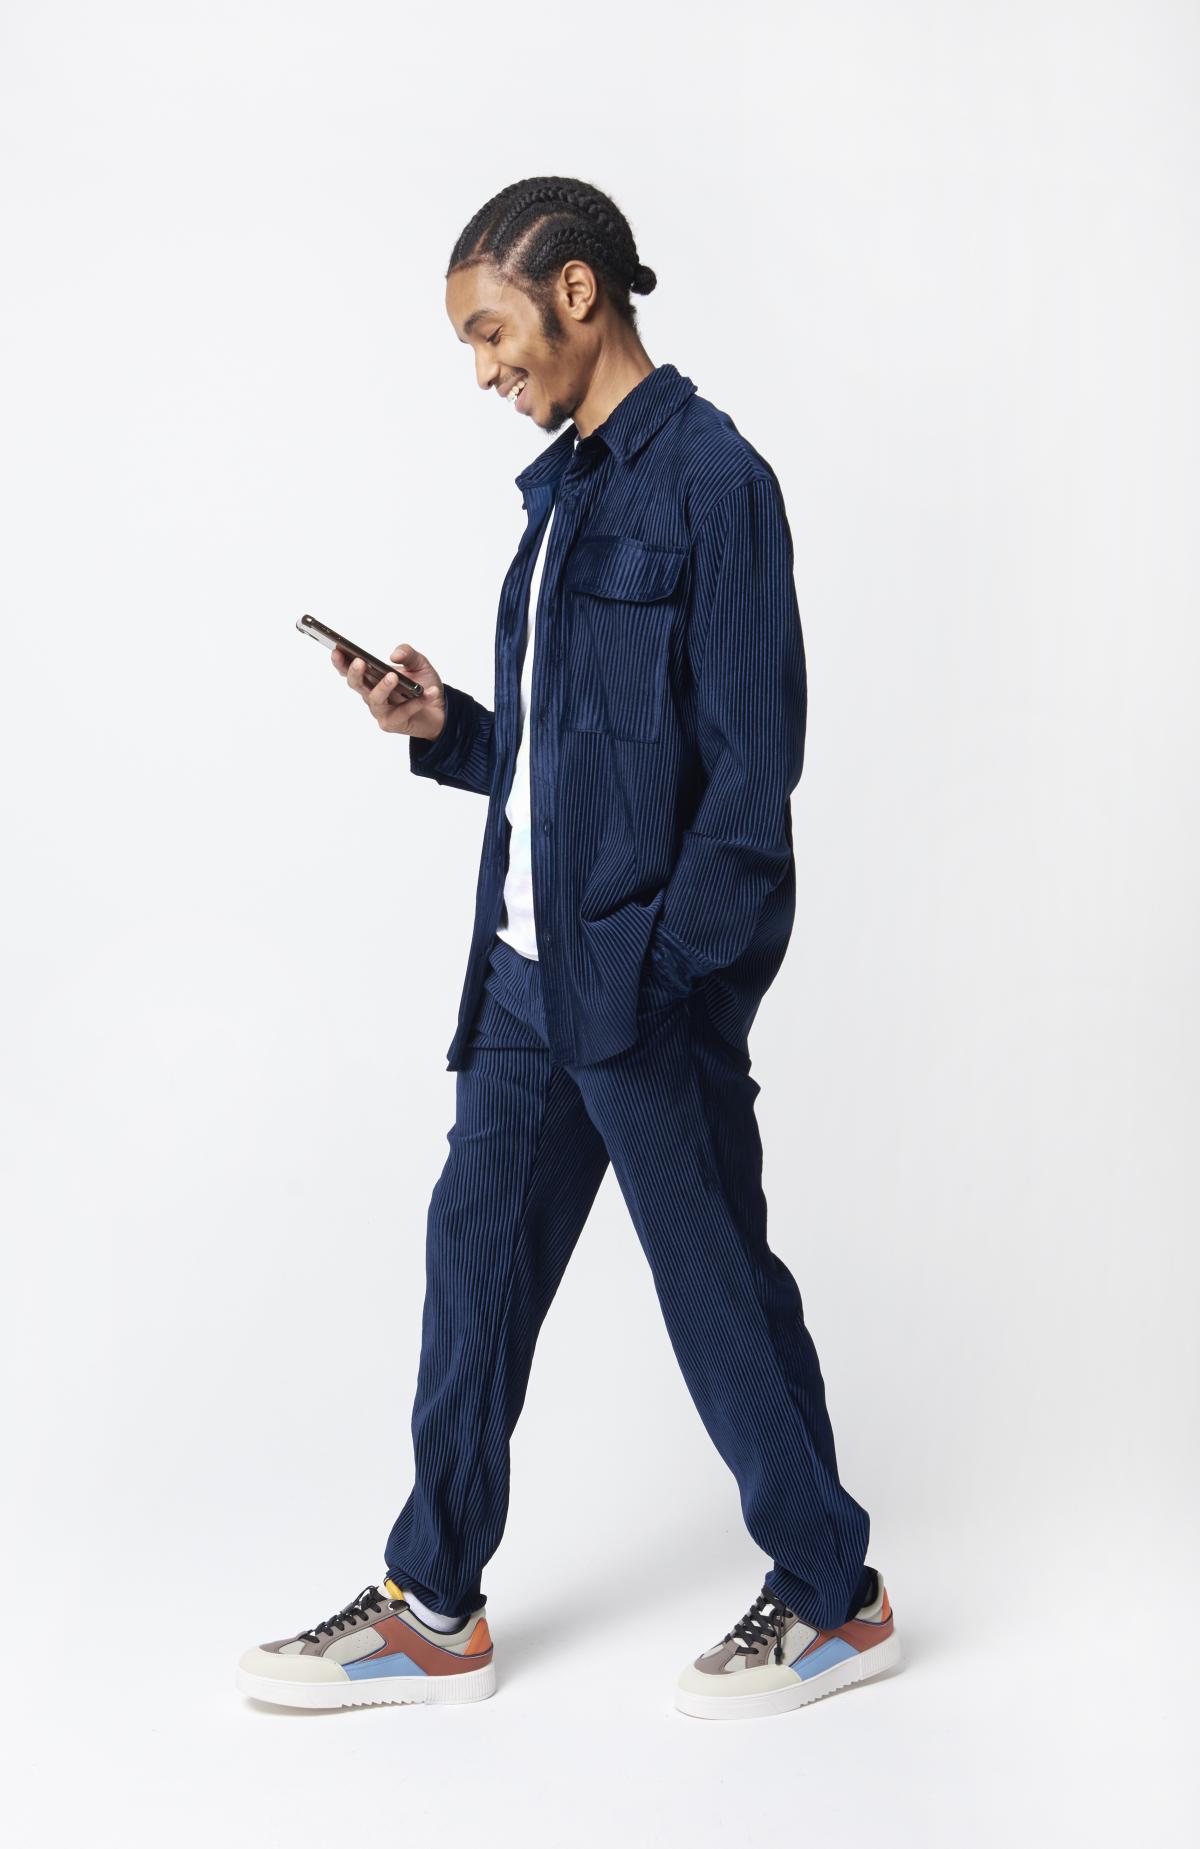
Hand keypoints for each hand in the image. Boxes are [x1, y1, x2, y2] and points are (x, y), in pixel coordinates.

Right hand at [331, 642, 446, 739]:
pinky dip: (417, 702)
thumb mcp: (419, 663)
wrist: (440, 710)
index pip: (350, 669)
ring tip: (393, 676)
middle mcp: (371, 695)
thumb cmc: (422, 685)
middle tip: (360, 661)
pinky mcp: (392, 723)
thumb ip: (407, 654)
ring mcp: (380, 711)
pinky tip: (429, 692)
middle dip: (355, 673)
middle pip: (356, 684)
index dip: (340, 661)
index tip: (336, 650)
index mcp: (371, 678)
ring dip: (383, 687)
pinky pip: (402, 712)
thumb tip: (393, 655)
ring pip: (376, 699)